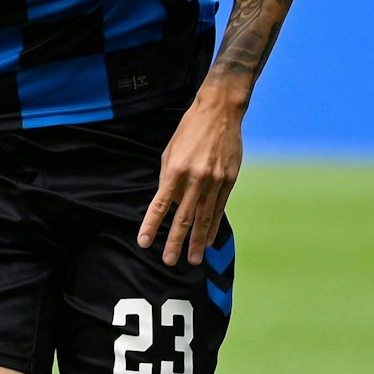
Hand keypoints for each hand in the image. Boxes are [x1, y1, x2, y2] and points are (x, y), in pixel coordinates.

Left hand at [138, 96, 243, 265]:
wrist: (220, 112)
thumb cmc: (189, 130)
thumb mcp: (170, 151)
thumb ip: (168, 178)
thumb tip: (167, 202)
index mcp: (175, 170)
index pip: (160, 205)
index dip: (151, 225)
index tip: (144, 242)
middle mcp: (195, 179)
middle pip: (183, 217)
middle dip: (175, 242)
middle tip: (169, 261)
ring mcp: (215, 181)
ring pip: (203, 218)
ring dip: (196, 240)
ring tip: (192, 259)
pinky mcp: (229, 180)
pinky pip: (219, 209)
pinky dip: (212, 226)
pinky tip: (207, 240)